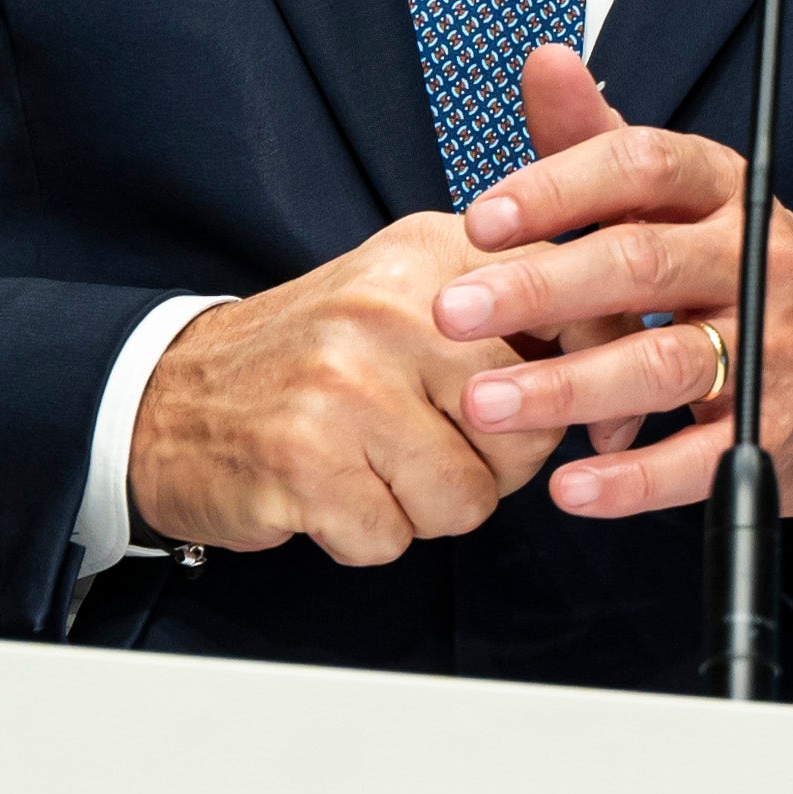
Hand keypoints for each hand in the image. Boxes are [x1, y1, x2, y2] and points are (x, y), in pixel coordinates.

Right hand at [126, 214, 554, 564]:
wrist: (168, 395)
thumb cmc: (314, 359)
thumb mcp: (411, 291)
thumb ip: (512, 303)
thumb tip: (624, 358)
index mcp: (431, 254)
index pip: (570, 307)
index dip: (595, 375)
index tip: (592, 413)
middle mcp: (390, 307)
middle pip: (528, 424)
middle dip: (497, 462)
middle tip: (433, 443)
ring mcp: (343, 384)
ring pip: (467, 497)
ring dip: (425, 506)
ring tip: (374, 465)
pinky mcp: (302, 461)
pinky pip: (394, 539)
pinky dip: (367, 535)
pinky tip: (330, 492)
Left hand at [438, 47, 792, 523]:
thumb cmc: (721, 275)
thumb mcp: (671, 201)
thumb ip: (597, 139)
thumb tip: (545, 60)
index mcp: (724, 192)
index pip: (644, 167)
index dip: (559, 188)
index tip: (480, 220)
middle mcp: (755, 260)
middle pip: (644, 264)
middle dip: (540, 289)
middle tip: (451, 311)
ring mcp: (770, 347)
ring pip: (664, 363)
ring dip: (567, 387)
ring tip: (483, 402)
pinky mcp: (773, 430)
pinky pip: (696, 458)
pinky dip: (630, 479)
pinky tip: (567, 487)